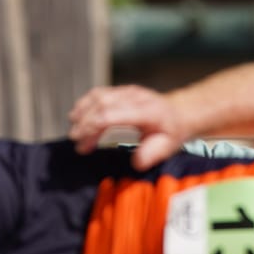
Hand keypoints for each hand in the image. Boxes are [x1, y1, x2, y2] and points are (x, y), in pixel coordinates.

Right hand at [69, 84, 190, 168]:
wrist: (180, 113)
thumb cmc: (171, 132)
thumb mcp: (168, 146)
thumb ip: (152, 153)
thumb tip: (136, 161)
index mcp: (146, 110)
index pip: (112, 114)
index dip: (93, 127)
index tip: (82, 144)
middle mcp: (135, 97)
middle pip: (102, 103)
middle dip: (84, 122)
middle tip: (75, 141)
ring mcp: (127, 91)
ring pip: (99, 95)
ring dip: (82, 110)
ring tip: (73, 129)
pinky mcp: (122, 91)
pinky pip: (100, 93)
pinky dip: (86, 103)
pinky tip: (77, 115)